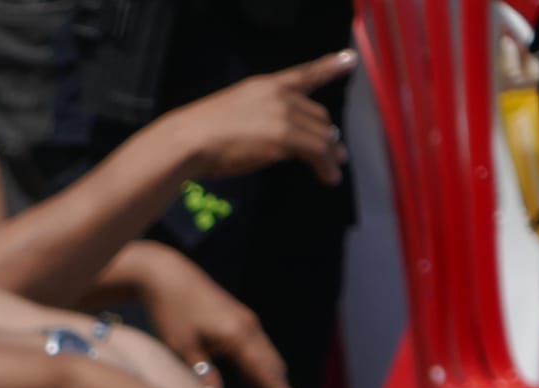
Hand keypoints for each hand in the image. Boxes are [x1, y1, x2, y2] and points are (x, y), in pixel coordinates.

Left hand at [133, 244, 295, 387]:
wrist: (167, 275)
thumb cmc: (171, 311)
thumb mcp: (183, 347)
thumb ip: (203, 374)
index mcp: (239, 335)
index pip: (265, 371)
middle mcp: (250, 327)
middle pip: (273, 364)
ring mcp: (247, 320)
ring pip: (267, 355)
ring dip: (271, 377)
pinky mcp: (239, 318)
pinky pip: (258, 346)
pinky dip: (261, 364)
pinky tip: (256, 379)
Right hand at [162, 49, 356, 184]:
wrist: (189, 140)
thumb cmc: (201, 133)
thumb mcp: (236, 112)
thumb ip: (261, 117)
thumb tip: (283, 139)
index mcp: (266, 85)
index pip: (304, 74)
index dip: (329, 66)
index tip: (349, 60)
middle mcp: (280, 95)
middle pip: (318, 115)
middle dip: (328, 135)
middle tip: (336, 153)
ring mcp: (284, 114)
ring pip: (322, 134)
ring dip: (330, 155)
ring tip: (334, 170)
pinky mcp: (286, 136)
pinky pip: (318, 151)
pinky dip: (326, 166)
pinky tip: (328, 177)